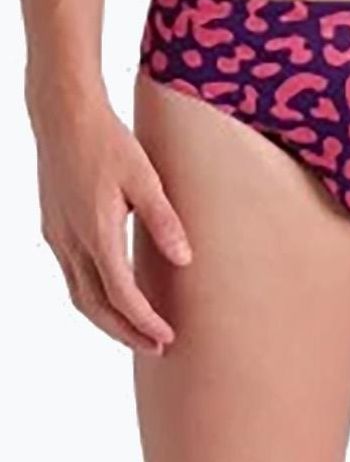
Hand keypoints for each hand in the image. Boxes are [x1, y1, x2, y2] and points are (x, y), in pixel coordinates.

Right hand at [26, 72, 192, 355]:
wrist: (62, 114)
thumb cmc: (107, 140)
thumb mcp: (145, 177)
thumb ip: (164, 220)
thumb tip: (185, 260)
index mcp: (96, 232)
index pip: (121, 294)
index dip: (144, 321)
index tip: (167, 336)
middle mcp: (71, 241)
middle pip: (95, 307)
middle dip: (125, 332)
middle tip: (156, 347)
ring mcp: (58, 236)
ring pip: (79, 295)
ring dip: (107, 319)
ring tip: (136, 330)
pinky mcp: (53, 227)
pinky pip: (71, 276)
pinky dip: (92, 296)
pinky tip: (111, 293)